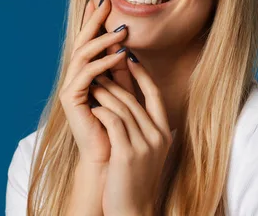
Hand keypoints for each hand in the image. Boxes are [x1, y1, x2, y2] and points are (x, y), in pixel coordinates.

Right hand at [59, 0, 127, 164]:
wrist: (108, 155)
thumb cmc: (117, 125)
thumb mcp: (122, 89)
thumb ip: (121, 68)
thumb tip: (126, 44)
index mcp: (84, 73)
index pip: (88, 40)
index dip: (93, 20)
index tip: (102, 0)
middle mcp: (74, 77)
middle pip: (82, 41)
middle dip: (94, 20)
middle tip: (106, 0)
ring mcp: (70, 87)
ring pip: (83, 54)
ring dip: (103, 40)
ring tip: (122, 30)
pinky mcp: (70, 98)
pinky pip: (87, 74)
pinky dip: (104, 62)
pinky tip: (119, 54)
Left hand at [89, 56, 172, 215]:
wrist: (133, 209)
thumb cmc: (134, 178)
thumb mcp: (145, 149)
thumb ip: (142, 125)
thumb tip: (134, 100)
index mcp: (165, 132)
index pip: (155, 94)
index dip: (142, 74)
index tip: (129, 57)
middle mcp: (158, 135)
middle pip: (135, 98)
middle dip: (116, 80)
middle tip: (101, 66)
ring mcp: (144, 144)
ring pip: (122, 107)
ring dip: (104, 92)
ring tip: (92, 82)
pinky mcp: (127, 153)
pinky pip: (112, 122)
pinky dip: (101, 110)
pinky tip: (92, 106)